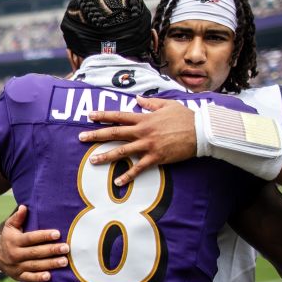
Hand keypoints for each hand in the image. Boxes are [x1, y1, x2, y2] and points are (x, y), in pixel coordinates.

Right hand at [0, 205, 67, 281]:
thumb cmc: (9, 238)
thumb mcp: (10, 227)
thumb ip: (17, 218)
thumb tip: (24, 207)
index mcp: (14, 241)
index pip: (31, 238)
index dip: (44, 236)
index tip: (57, 234)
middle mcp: (15, 254)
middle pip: (35, 252)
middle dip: (51, 250)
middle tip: (66, 248)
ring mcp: (17, 266)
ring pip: (35, 265)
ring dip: (50, 264)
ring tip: (64, 261)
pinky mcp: (19, 276)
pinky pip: (29, 278)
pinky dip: (39, 278)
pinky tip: (50, 276)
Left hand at [80, 97, 198, 185]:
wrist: (200, 131)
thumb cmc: (185, 117)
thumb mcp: (167, 105)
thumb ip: (150, 103)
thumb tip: (137, 99)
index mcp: (144, 118)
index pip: (118, 116)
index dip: (103, 115)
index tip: (89, 116)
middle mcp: (142, 131)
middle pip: (114, 133)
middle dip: (96, 135)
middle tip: (81, 137)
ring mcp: (148, 145)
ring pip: (122, 151)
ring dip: (106, 156)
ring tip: (93, 161)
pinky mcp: (156, 158)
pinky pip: (138, 168)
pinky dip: (128, 175)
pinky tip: (117, 181)